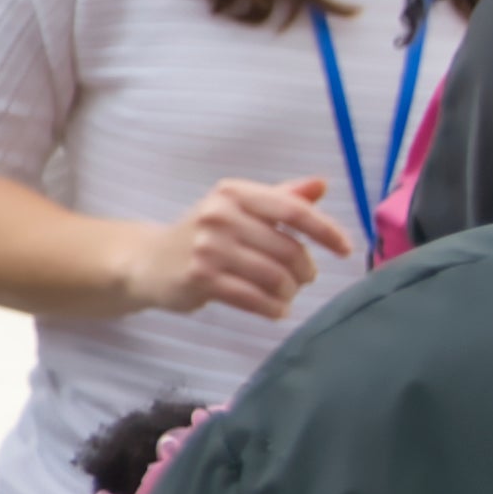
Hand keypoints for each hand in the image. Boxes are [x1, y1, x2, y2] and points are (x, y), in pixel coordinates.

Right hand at [114, 176, 352, 320]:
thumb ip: (280, 197)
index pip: (293, 210)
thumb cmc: (203, 234)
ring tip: (285, 294)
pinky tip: (274, 309)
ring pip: (274, 277)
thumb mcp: (237, 207)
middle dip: (305, 271)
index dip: (326, 231)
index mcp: (233, 192)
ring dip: (289, 292)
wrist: (147, 261)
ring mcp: (208, 247)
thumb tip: (321, 184)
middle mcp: (219, 215)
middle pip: (289, 249)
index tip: (345, 250)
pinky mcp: (200, 278)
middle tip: (303, 280)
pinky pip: (254, 298)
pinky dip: (272, 308)